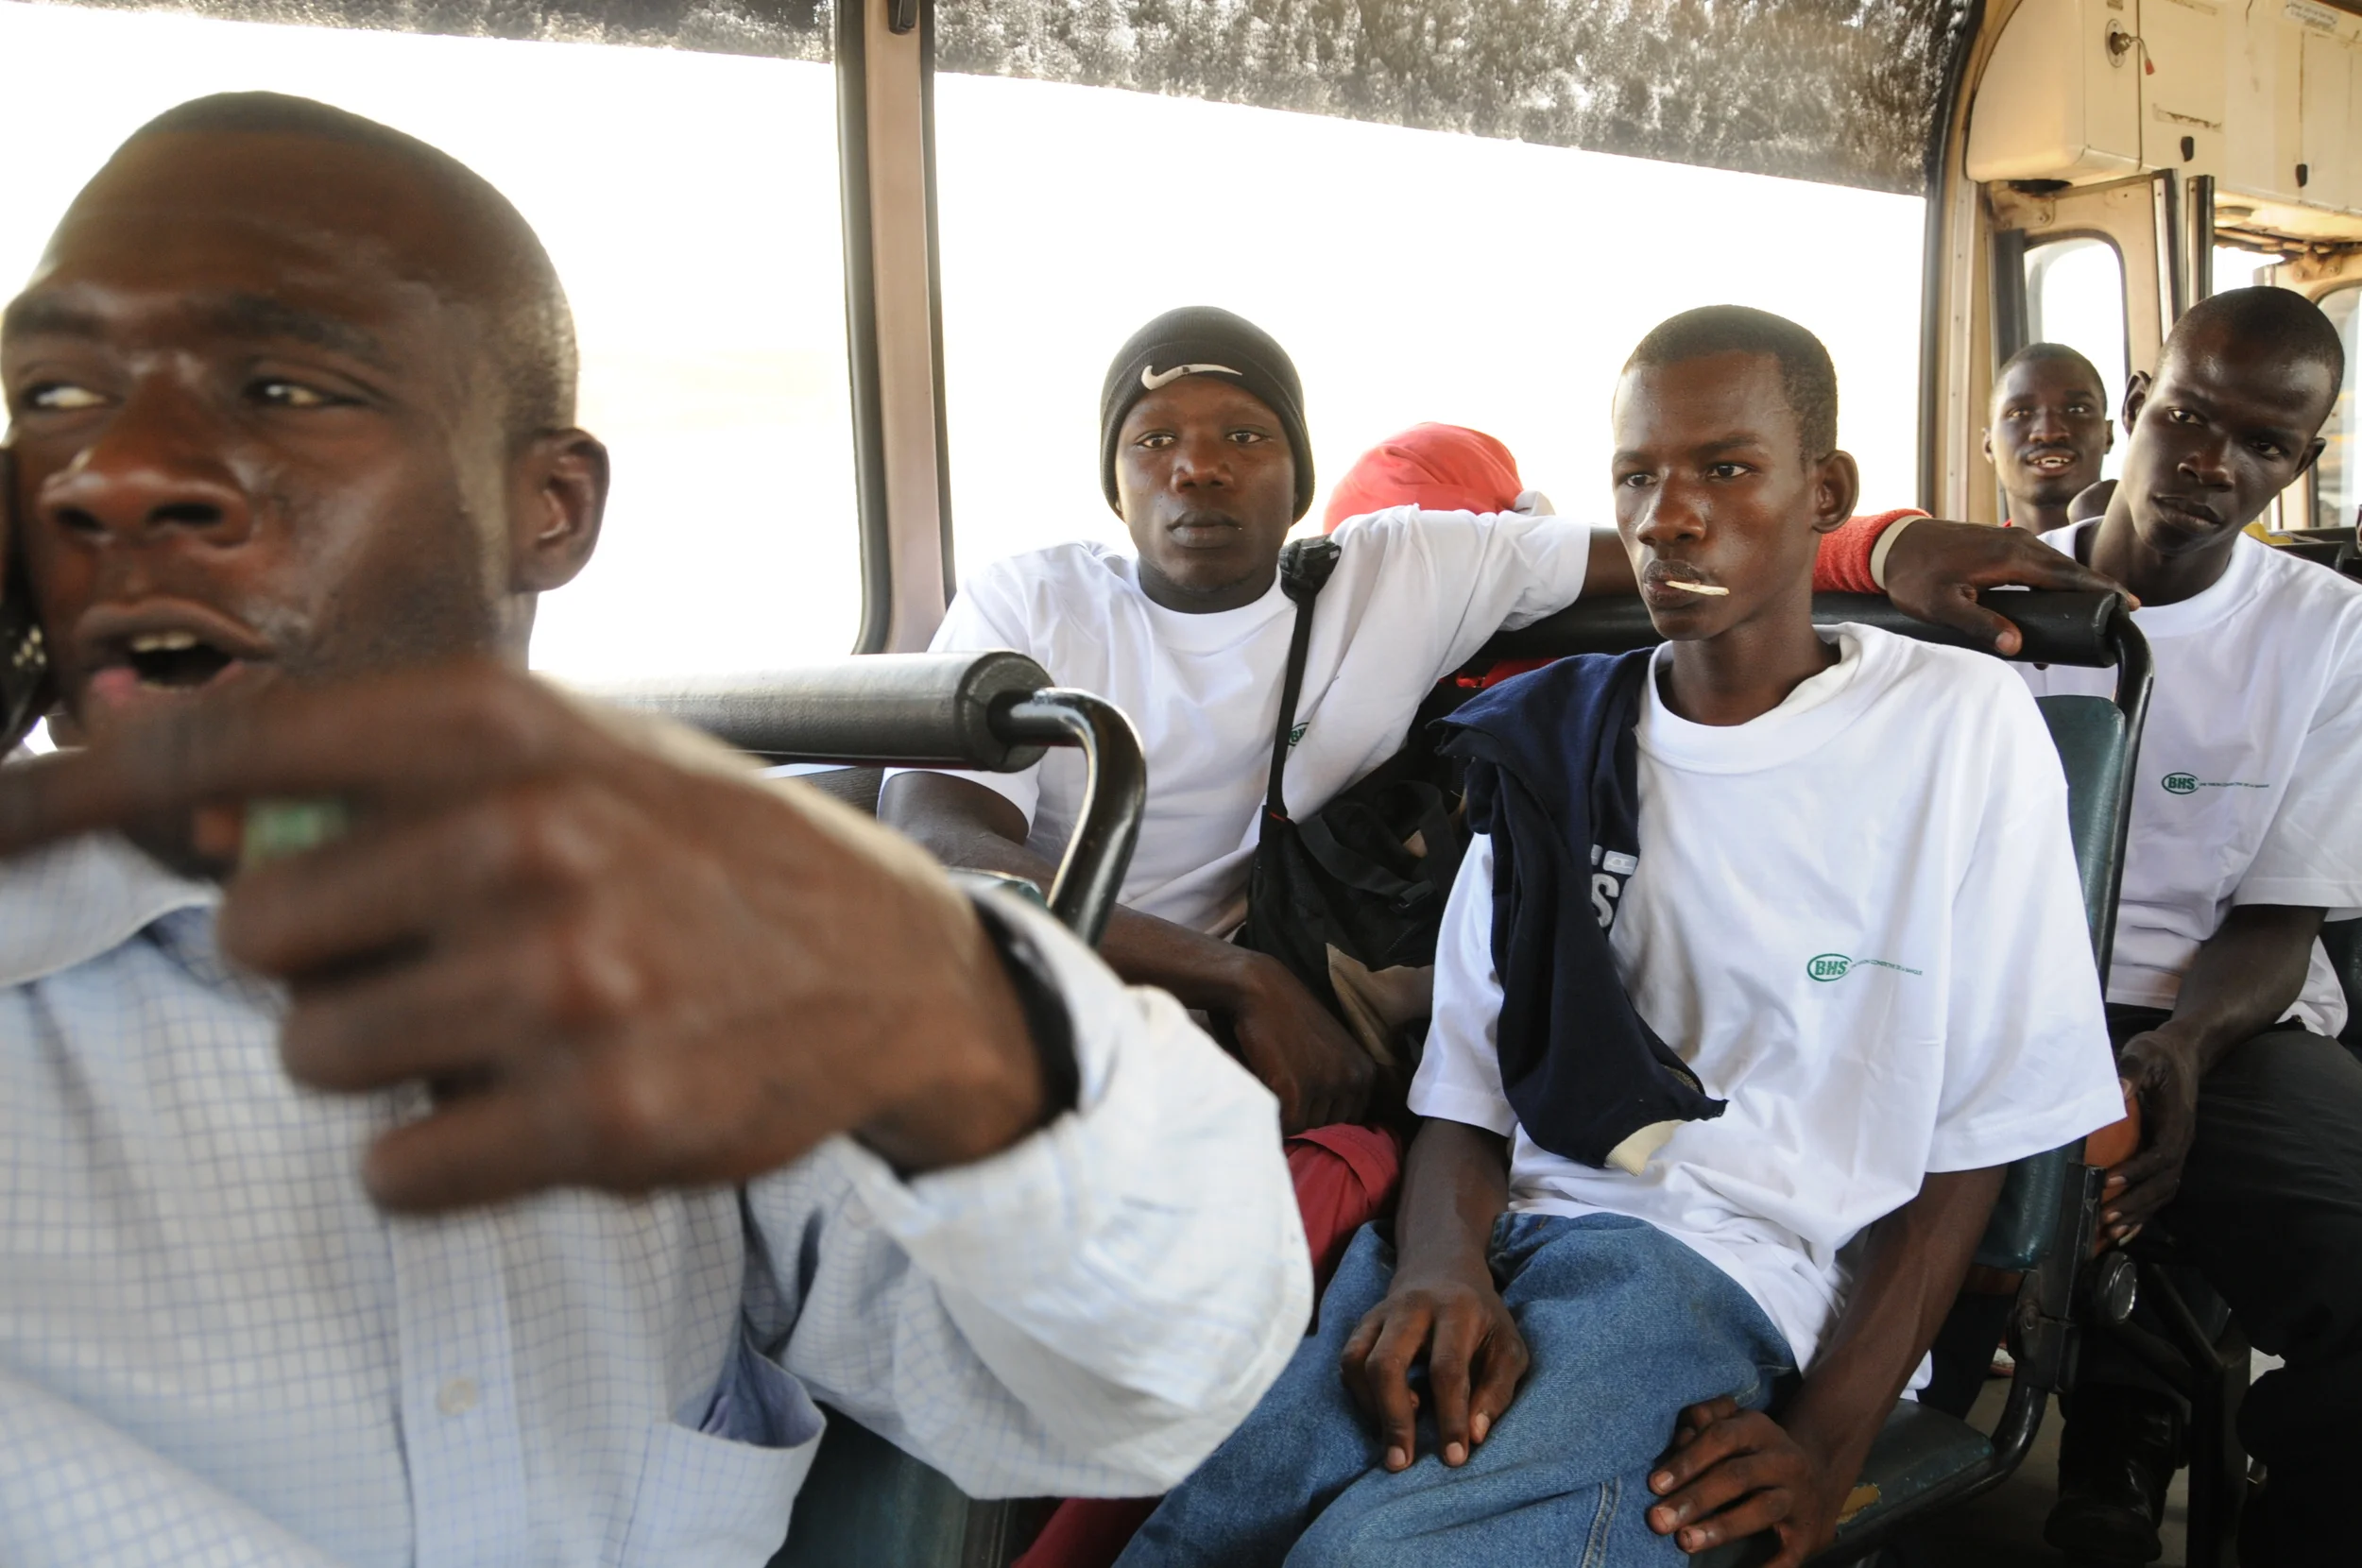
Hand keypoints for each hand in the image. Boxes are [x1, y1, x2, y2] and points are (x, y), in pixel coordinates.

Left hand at [0, 663, 1046, 1209]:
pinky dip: (439, 1157)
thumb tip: (192, 813)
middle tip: (423, 955)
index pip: (243, 747)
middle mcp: (532, 837)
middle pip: (260, 930)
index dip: (93, 790)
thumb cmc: (711, 850)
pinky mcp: (603, 1116)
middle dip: (314, 960)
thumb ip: (401, 771)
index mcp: (509, 727)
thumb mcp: (578, 753)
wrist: (889, 959)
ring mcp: (570, 980)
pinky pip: (400, 1172)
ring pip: (319, 1059)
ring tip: (499, 1028)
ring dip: (381, 1061)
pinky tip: (530, 1106)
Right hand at [1223, 953, 1375, 1132]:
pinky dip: (1274, 1118)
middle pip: (1329, 1124)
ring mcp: (1326, 1084)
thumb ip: (1339, 1078)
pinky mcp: (1296, 1090)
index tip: (1304, 1097)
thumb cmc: (1290, 1017)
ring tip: (1276, 1085)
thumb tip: (1328, 1118)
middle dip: (1307, 1114)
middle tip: (1285, 1088)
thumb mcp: (1332, 1048)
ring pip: (1307, 1127)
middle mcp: (1352, 1079)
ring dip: (1289, 1115)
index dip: (1323, 1111)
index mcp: (1365, 1071)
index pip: (1351, 1118)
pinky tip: (1266, 1091)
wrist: (1261, 989)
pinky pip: (1287, 1126)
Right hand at [1339, 1259, 1528, 1471]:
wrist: (1442, 1266)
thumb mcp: (1509, 1347)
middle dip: (1394, 1418)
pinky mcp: (1362, 1323)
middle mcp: (1412, 1308)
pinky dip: (1360, 1395)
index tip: (1454, 1459)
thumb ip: (1498, 1390)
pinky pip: (1348, 1362)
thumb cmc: (1483, 1318)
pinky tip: (1383, 1413)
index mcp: (1456, 1311)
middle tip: (1401, 1462)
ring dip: (1372, 1408)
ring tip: (1395, 1439)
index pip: (1448, 1369)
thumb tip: (1475, 1435)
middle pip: (1387, 1363)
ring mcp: (1380, 1313)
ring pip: (1358, 1362)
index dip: (1451, 1416)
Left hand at [1646, 1397, 1845, 1563]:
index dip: (1687, 1461)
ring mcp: (1799, 1496)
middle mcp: (1784, 1460)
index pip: (1721, 1438)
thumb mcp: (1731, 1426)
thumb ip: (1700, 1426)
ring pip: (1761, 1510)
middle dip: (1694, 1498)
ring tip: (1684, 1541)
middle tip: (1658, 1520)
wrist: (1815, 1474)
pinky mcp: (1809, 1532)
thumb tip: (1678, 1439)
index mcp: (1759, 1429)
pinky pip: (1788, 1554)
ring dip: (1720, 1527)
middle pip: (1737, 1476)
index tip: (1654, 1485)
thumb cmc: (1752, 1451)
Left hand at [1881, 518, 2133, 654]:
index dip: (2101, 591)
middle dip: (2097, 591)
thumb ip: (1979, 624)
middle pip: (2069, 569)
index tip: (2130, 604)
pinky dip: (2054, 580)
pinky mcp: (2003, 543)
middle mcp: (2018, 543)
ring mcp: (2011, 540)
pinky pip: (2039, 563)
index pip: (2067, 576)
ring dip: (2075, 587)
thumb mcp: (1942, 606)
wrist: (1893, 544)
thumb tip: (2016, 646)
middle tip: (2121, 616)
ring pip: (2054, 566)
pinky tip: (2055, 602)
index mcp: (2011, 557)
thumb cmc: (1915, 575)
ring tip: (2094, 615)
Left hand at [2104, 1029, 2202, 1238]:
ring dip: (2138, 1214)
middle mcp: (2180, 1142)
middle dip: (2135, 1203)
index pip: (2161, 1155)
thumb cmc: (2160, 1054)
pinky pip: (2158, 1190)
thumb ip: (2132, 1070)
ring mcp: (2175, 1151)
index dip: (2137, 1170)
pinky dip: (2142, 1211)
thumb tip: (2117, 1088)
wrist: (2182, 1054)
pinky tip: (2123, 1230)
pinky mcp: (2165, 1155)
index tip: (2109, 1180)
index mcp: (2177, 1122)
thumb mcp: (2145, 1053)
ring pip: (2162, 1193)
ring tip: (2108, 1232)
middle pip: (2163, 1184)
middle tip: (2104, 1218)